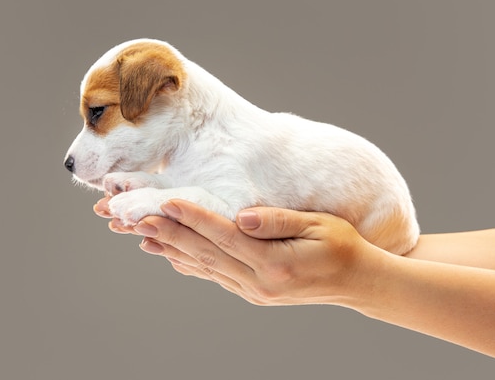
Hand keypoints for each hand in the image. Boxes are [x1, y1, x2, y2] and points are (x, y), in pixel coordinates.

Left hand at [95, 196, 383, 305]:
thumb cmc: (342, 246)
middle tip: (136, 218)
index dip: (193, 217)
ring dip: (172, 249)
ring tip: (142, 235)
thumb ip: (278, 221)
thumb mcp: (318, 226)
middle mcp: (259, 281)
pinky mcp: (253, 293)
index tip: (165, 201)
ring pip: (205, 267)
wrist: (358, 281)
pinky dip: (190, 265)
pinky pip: (215, 277)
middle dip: (169, 233)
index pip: (224, 235)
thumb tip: (242, 216)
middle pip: (206, 253)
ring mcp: (254, 291)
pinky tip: (172, 256)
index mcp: (275, 263)